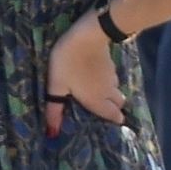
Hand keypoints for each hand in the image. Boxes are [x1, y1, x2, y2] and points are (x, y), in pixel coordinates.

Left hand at [46, 10, 125, 136]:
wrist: (88, 35)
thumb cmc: (69, 62)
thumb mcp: (57, 86)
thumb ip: (55, 109)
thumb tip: (52, 134)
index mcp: (96, 100)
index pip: (113, 115)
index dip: (114, 120)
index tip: (112, 123)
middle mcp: (108, 92)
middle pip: (118, 104)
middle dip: (114, 108)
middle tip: (103, 108)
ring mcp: (112, 77)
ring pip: (116, 90)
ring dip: (111, 94)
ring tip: (99, 92)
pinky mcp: (111, 65)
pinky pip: (113, 79)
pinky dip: (108, 82)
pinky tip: (97, 76)